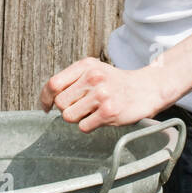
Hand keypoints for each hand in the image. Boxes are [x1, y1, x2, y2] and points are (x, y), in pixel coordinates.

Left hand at [40, 56, 171, 130]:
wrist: (146, 89)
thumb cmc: (115, 82)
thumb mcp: (94, 71)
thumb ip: (71, 80)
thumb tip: (47, 99)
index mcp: (86, 66)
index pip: (54, 84)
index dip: (45, 98)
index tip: (46, 106)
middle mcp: (93, 78)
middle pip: (60, 102)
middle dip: (66, 109)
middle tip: (80, 107)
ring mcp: (102, 95)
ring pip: (69, 116)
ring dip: (77, 118)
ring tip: (91, 111)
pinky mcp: (109, 112)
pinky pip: (83, 126)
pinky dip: (88, 126)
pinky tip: (100, 118)